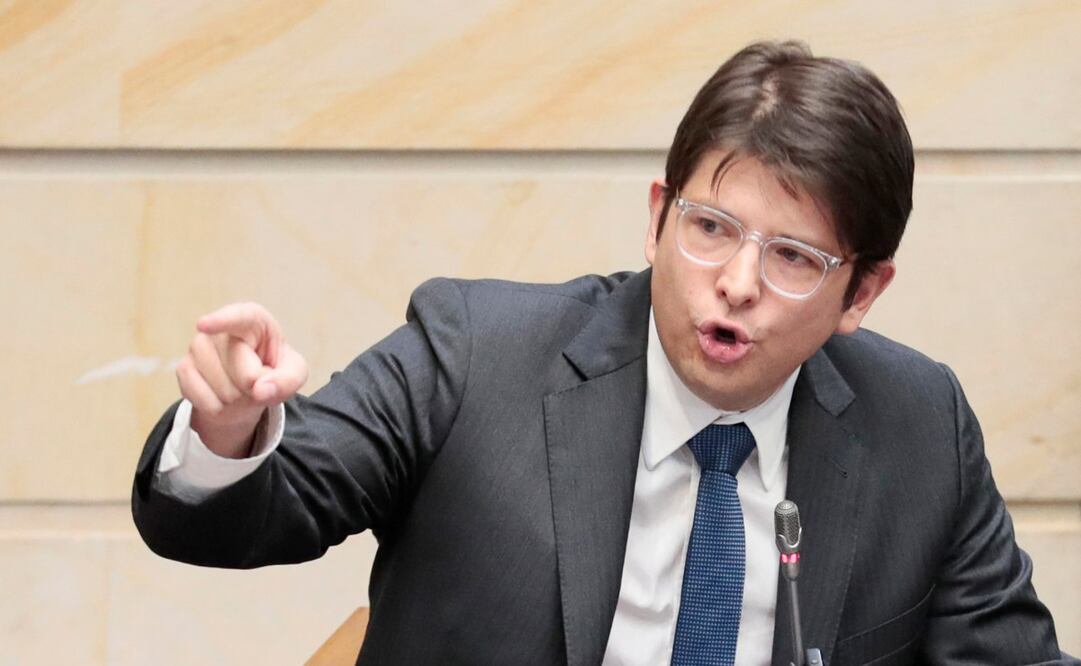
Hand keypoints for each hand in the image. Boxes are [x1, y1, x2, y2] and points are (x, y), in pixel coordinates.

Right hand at [176, 303, 307, 457]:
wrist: (247, 389)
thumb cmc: (273, 370)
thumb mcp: (293, 373)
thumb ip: (288, 380)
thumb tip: (261, 390)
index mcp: (253, 320)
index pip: (239, 317)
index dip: (221, 321)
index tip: (203, 325)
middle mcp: (221, 329)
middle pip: (242, 371)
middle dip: (254, 386)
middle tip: (256, 380)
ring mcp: (198, 346)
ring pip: (222, 387)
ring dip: (236, 398)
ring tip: (239, 386)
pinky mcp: (183, 368)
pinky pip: (201, 397)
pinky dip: (216, 406)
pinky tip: (221, 396)